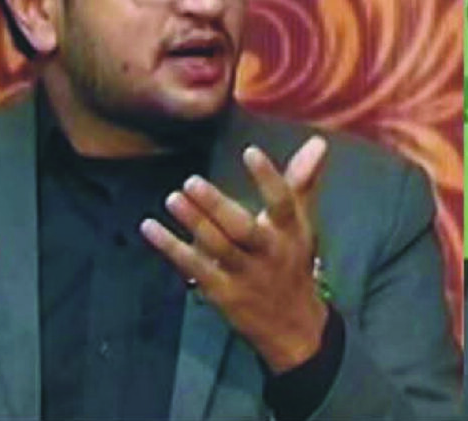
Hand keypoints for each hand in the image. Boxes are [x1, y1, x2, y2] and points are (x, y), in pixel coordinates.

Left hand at [140, 136, 327, 372]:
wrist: (294, 326)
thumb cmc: (291, 260)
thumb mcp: (301, 222)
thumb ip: (302, 180)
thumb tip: (318, 141)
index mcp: (289, 231)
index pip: (282, 202)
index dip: (268, 177)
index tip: (250, 151)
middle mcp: (268, 252)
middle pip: (243, 229)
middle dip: (217, 206)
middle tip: (191, 181)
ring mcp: (244, 274)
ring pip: (218, 248)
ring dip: (193, 223)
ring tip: (172, 198)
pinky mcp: (222, 292)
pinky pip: (194, 267)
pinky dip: (170, 247)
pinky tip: (149, 227)